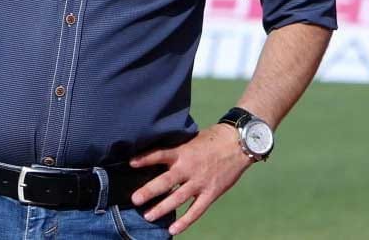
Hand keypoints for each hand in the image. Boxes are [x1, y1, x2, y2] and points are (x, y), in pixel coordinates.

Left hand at [129, 125, 253, 235]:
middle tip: (134, 199)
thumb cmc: (212, 139)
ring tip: (148, 216)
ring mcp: (200, 182)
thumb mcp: (190, 139)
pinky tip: (173, 229)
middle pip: (165, 181)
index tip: (130, 163)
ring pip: (178, 199)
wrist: (237, 144)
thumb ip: (176, 149)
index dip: (145, 159)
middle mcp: (189, 168)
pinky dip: (185, 221)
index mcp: (182, 152)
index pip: (160, 154)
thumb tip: (158, 155)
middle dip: (149, 191)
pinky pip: (196, 210)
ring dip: (162, 208)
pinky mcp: (211, 193)